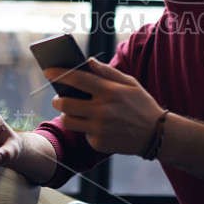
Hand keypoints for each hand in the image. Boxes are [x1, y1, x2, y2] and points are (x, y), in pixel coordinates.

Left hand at [47, 57, 162, 154]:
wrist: (155, 134)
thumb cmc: (141, 104)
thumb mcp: (130, 83)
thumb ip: (107, 72)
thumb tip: (88, 61)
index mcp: (110, 91)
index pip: (77, 79)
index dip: (59, 73)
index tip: (47, 70)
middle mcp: (103, 110)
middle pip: (65, 103)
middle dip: (57, 99)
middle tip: (58, 98)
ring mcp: (100, 128)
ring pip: (68, 121)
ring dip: (67, 115)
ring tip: (74, 112)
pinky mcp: (99, 143)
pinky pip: (82, 133)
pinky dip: (86, 128)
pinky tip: (97, 126)